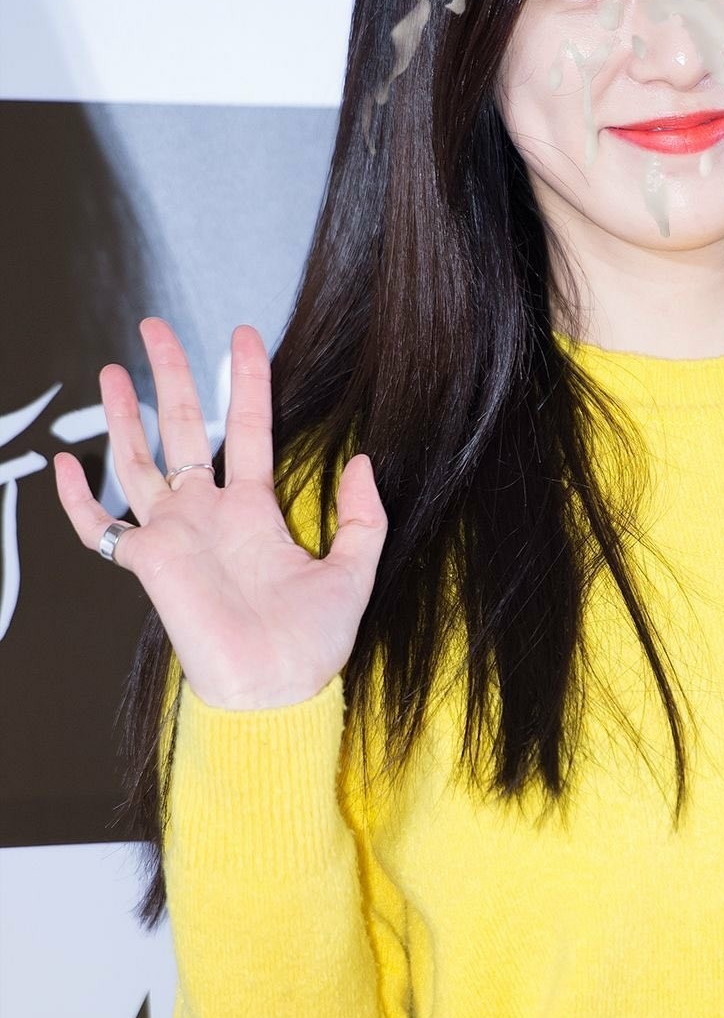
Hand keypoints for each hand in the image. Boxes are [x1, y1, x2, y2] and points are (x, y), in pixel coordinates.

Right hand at [53, 318, 386, 709]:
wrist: (277, 690)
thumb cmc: (314, 643)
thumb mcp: (355, 570)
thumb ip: (362, 516)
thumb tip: (363, 460)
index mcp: (256, 511)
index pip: (247, 428)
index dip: (247, 381)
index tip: (244, 336)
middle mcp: (210, 514)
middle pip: (184, 428)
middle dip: (172, 376)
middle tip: (157, 327)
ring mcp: (175, 534)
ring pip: (140, 462)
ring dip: (126, 417)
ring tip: (114, 370)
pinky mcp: (149, 563)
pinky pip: (102, 527)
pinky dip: (78, 498)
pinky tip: (66, 463)